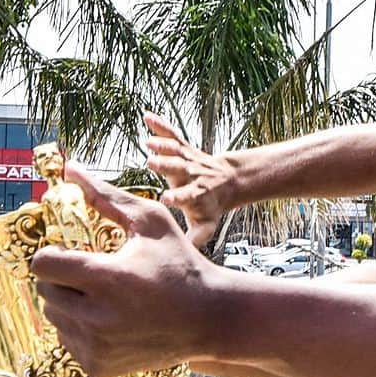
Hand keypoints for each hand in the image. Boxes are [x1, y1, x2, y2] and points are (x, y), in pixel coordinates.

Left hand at [31, 162, 223, 376]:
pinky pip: (68, 341)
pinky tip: (112, 321)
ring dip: (71, 305)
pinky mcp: (96, 366)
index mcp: (107, 278)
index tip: (73, 254)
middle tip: (95, 276)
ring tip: (107, 299)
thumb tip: (70, 170)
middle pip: (45, 291)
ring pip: (55, 317)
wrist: (209, 318)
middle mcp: (96, 317)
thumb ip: (107, 197)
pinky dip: (82, 330)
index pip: (42, 265)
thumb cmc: (180, 264)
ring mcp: (95, 346)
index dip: (54, 256)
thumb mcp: (151, 222)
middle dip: (64, 280)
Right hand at [144, 113, 238, 247]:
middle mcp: (191, 175)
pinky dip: (161, 125)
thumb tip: (182, 260)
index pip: (187, 197)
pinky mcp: (184, 147)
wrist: (228, 181)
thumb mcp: (206, 225)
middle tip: (151, 164)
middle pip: (179, 170)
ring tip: (149, 141)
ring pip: (176, 151)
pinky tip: (147, 116)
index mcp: (195, 195)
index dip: (178, 197)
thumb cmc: (211, 207)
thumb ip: (194, 239)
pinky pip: (173, 134)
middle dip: (167, 167)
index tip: (167, 198)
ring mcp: (188, 159)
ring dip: (163, 145)